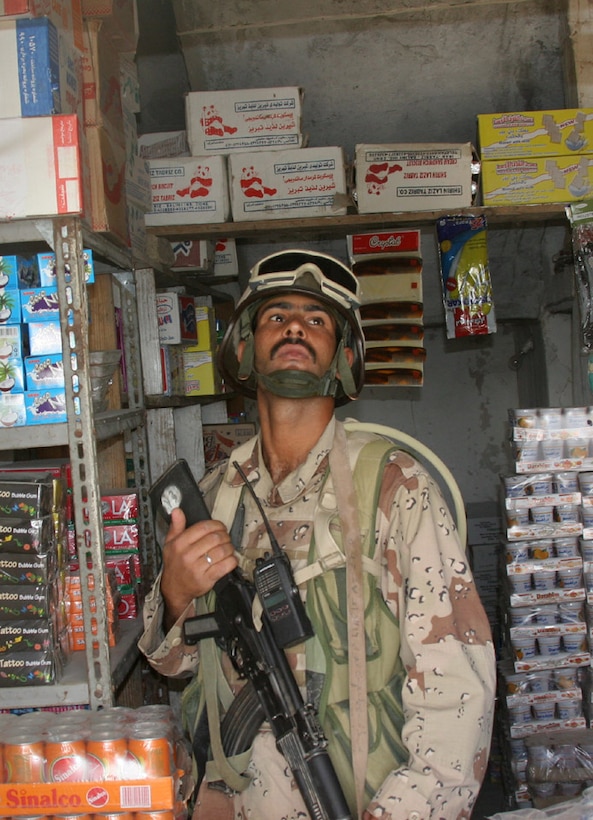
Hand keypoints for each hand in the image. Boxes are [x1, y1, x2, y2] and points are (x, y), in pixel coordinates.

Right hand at [160, 506, 237, 629]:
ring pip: (222, 551)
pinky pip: (226, 566)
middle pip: (215, 538)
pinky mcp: (207, 579)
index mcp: (180, 544)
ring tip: (228, 547)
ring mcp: (197, 568)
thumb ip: (175, 526)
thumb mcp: (170, 544)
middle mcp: (188, 555)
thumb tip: (177, 511)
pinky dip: (232, 560)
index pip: (204, 527)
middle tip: (226, 537)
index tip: (220, 527)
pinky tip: (230, 559)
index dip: (217, 524)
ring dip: (230, 547)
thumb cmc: (174, 565)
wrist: (174, 589)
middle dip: (225, 535)